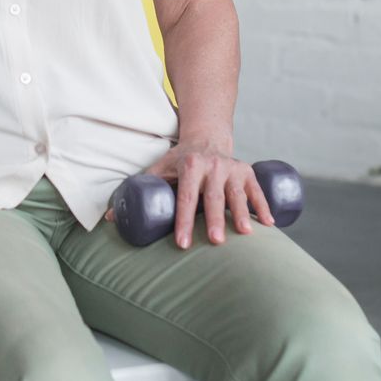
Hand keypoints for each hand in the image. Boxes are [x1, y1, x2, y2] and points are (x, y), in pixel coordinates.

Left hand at [117, 140, 275, 248]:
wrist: (206, 137)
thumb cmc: (179, 160)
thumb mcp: (159, 169)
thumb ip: (138, 190)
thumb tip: (110, 218)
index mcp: (190, 166)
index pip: (186, 198)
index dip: (183, 220)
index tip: (182, 243)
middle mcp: (213, 166)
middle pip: (213, 197)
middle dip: (215, 219)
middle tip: (214, 242)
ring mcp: (233, 168)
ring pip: (238, 193)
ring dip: (243, 213)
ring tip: (246, 234)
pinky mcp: (248, 172)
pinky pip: (258, 190)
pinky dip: (264, 205)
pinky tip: (269, 223)